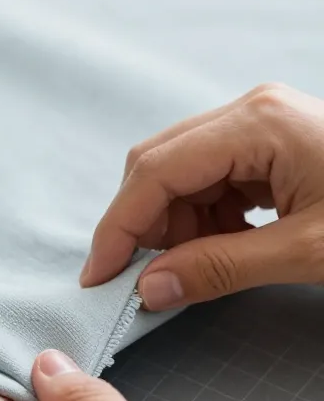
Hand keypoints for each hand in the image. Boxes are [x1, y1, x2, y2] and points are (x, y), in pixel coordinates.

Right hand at [80, 83, 323, 309]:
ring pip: (184, 177)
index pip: (157, 170)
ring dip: (177, 228)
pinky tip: (223, 250)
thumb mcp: (307, 251)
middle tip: (141, 281)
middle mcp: (251, 111)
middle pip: (162, 165)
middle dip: (143, 227)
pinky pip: (214, 182)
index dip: (119, 227)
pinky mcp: (271, 144)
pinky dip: (206, 222)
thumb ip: (223, 269)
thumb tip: (148, 290)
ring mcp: (260, 124)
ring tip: (197, 269)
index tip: (97, 278)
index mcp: (258, 123)